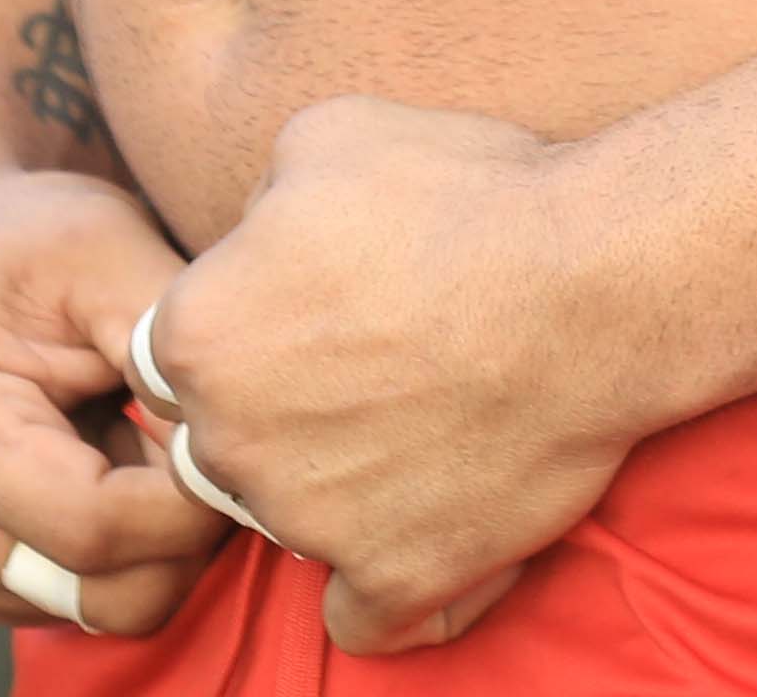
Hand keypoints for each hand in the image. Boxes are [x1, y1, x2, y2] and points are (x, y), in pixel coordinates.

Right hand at [0, 166, 228, 637]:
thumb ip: (168, 344)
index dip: (191, 501)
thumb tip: (235, 437)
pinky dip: (134, 548)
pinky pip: (88, 599)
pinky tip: (130, 461)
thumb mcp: (101, 249)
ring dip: (164, 541)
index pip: (96, 528)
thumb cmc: (20, 238)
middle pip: (106, 594)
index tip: (241, 433)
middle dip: (189, 532)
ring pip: (107, 606)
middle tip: (217, 439)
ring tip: (165, 437)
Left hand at [134, 100, 654, 657]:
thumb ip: (256, 202)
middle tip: (357, 378)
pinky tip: (419, 536)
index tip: (294, 326)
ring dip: (323, 495)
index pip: (165, 364)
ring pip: (281, 525)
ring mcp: (307, 521)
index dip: (231, 342)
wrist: (592, 281)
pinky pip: (358, 619)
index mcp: (196, 335)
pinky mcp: (394, 578)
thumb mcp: (327, 138)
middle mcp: (228, 441)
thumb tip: (254, 238)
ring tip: (410, 434)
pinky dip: (382, 587)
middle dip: (267, 421)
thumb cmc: (464, 194)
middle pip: (214, 449)